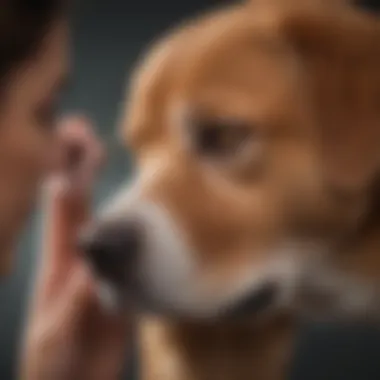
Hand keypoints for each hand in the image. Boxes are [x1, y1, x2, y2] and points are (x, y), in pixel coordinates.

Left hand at [20, 116, 129, 379]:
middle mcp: (79, 251)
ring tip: (97, 149)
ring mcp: (100, 260)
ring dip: (97, 182)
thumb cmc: (57, 361)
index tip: (77, 136)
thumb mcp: (61, 330)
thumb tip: (94, 249)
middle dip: (76, 162)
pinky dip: (128, 218)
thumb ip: (79, 290)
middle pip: (77, 199)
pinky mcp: (119, 275)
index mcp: (61, 260)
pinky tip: (136, 204)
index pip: (65, 205)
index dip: (70, 169)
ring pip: (100, 213)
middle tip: (80, 127)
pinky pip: (123, 240)